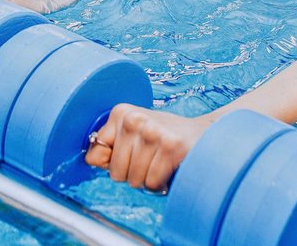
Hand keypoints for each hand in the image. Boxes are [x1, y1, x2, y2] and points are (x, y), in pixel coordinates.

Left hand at [85, 104, 211, 190]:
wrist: (204, 134)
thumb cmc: (163, 139)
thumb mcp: (133, 136)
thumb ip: (109, 148)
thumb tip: (92, 160)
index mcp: (120, 113)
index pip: (95, 155)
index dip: (112, 163)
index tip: (129, 154)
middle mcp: (134, 119)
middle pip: (115, 172)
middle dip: (133, 174)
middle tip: (150, 160)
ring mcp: (153, 131)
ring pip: (134, 179)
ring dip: (148, 179)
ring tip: (161, 162)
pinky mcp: (171, 147)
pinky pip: (152, 182)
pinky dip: (161, 183)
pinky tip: (170, 167)